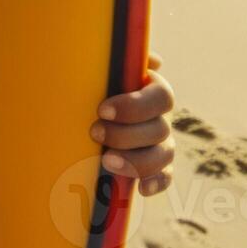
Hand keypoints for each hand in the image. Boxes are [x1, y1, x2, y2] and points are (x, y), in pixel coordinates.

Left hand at [92, 51, 175, 195]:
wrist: (81, 113)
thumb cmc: (88, 84)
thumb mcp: (97, 68)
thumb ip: (117, 58)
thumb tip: (153, 59)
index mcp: (151, 90)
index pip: (161, 97)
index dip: (135, 106)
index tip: (103, 110)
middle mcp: (159, 117)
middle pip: (160, 129)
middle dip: (126, 135)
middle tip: (94, 132)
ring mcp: (159, 143)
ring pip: (164, 155)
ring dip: (137, 161)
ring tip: (106, 161)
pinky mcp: (154, 167)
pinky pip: (165, 177)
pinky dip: (156, 182)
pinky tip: (141, 188)